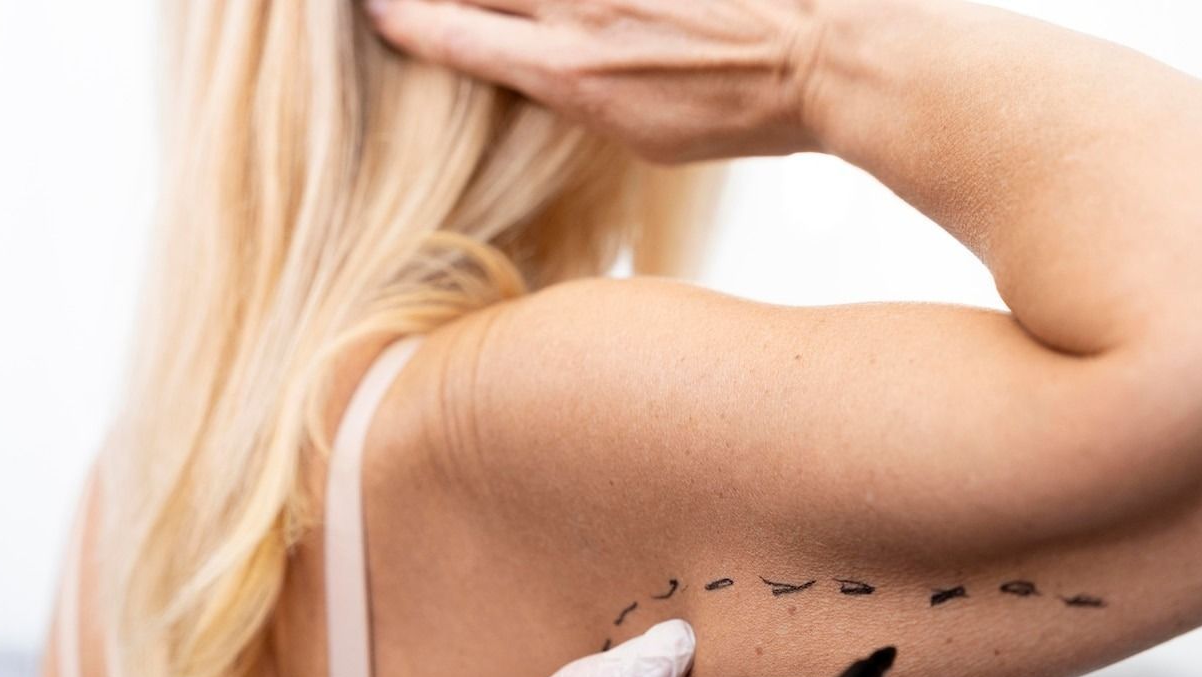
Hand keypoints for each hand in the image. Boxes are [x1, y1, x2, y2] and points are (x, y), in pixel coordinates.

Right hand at [366, 0, 832, 161]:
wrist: (823, 56)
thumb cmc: (743, 113)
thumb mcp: (646, 138)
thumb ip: (584, 95)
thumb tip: (549, 73)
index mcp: (571, 74)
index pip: (456, 35)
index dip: (406, 20)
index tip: (379, 12)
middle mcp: (579, 10)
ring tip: (482, 7)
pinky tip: (553, 4)